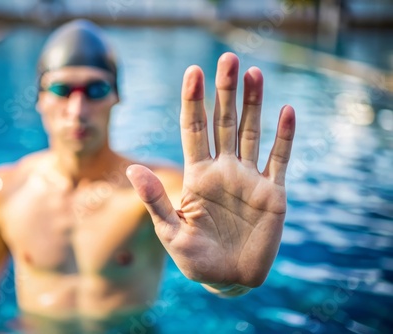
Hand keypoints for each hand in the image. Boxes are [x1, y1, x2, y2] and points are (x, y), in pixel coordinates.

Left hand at [127, 52, 294, 287]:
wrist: (229, 280)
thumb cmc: (196, 259)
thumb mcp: (170, 231)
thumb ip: (154, 200)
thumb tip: (131, 169)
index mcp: (198, 176)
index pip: (194, 130)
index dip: (193, 101)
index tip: (193, 72)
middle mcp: (224, 170)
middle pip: (223, 122)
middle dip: (225, 91)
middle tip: (227, 58)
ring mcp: (249, 179)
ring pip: (251, 133)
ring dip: (253, 104)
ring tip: (254, 73)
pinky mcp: (272, 193)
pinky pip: (279, 159)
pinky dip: (284, 136)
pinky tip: (286, 110)